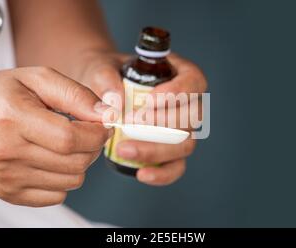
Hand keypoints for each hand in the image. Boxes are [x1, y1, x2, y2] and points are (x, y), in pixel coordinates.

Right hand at [0, 67, 110, 206]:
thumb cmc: (3, 94)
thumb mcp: (39, 78)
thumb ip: (76, 95)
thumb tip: (107, 115)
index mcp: (12, 117)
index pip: (70, 139)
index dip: (96, 134)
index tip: (102, 125)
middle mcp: (6, 151)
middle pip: (76, 163)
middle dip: (93, 147)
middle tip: (86, 132)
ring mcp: (5, 177)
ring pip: (72, 181)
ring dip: (80, 163)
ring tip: (65, 144)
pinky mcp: (8, 193)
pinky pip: (58, 196)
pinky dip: (64, 178)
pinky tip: (51, 159)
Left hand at [74, 51, 206, 185]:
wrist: (100, 96)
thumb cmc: (107, 77)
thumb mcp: (102, 69)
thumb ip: (106, 79)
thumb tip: (116, 102)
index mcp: (180, 74)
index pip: (194, 81)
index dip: (179, 92)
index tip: (149, 100)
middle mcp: (187, 104)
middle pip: (192, 117)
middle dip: (162, 123)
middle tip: (128, 123)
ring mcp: (182, 131)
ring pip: (186, 144)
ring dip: (157, 150)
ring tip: (124, 149)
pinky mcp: (171, 153)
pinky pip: (176, 167)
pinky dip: (162, 173)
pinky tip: (141, 174)